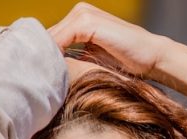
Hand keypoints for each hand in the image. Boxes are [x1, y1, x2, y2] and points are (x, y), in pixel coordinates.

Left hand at [47, 2, 169, 79]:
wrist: (153, 57)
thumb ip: (75, 59)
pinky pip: (60, 39)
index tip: (35, 75)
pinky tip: (50, 72)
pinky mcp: (87, 22)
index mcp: (80, 19)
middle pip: (48, 36)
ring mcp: (83, 14)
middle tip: (32, 79)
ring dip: (44, 57)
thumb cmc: (128, 63)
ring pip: (52, 37)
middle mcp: (80, 12)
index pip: (52, 37)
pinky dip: (54, 55)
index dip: (43, 56)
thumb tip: (51, 73)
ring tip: (37, 78)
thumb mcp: (95, 59)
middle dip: (41, 57)